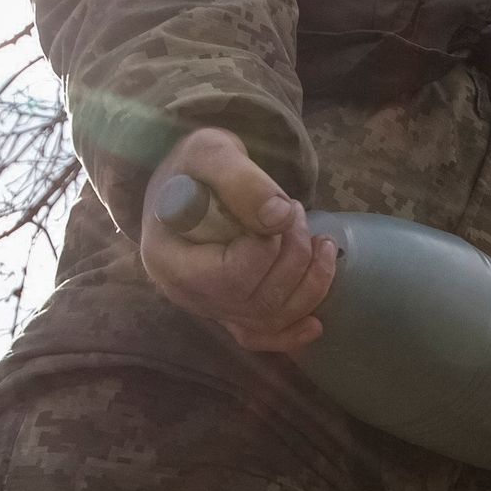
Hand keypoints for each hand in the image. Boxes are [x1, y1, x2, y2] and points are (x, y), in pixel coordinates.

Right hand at [137, 128, 338, 353]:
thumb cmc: (194, 167)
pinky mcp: (228, 312)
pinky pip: (258, 338)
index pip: (229, 275)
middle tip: (299, 214)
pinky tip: (316, 324)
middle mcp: (185, 294)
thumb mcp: (211, 153)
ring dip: (309, 284)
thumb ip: (242, 181)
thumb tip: (280, 218)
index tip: (283, 208)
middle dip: (294, 258)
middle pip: (254, 301)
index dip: (267, 247)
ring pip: (267, 319)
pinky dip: (290, 334)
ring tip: (322, 242)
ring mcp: (208, 308)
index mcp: (168, 258)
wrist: (188, 182)